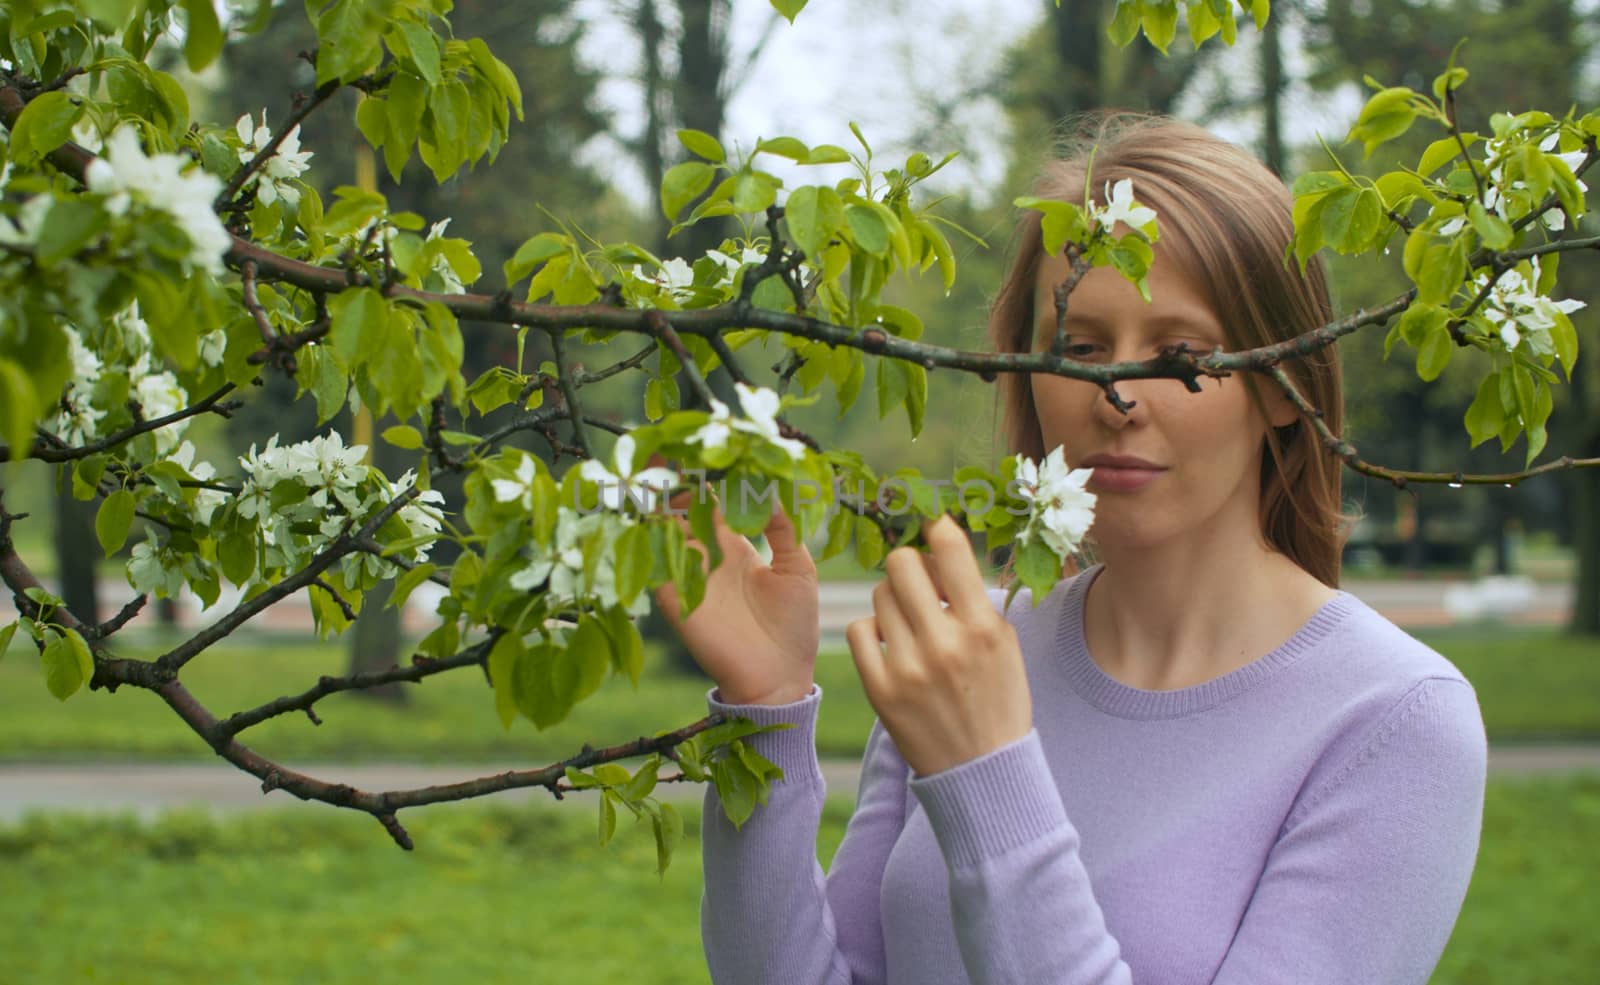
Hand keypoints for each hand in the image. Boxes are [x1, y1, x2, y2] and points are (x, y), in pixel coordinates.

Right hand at [651, 456, 818, 705]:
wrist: (780, 678)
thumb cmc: (794, 626)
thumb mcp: (797, 568)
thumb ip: (784, 528)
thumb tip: (776, 488)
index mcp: (734, 543)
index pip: (713, 498)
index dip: (707, 473)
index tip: (704, 443)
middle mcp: (705, 553)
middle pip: (679, 506)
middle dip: (672, 477)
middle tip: (669, 444)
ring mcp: (687, 574)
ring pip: (662, 528)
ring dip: (657, 500)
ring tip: (655, 469)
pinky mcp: (676, 598)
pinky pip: (655, 564)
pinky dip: (650, 540)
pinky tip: (653, 514)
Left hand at [845, 514, 1031, 776]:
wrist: (982, 769)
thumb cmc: (997, 698)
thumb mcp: (1004, 644)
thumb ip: (974, 596)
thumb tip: (939, 545)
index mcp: (984, 627)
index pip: (951, 550)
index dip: (937, 526)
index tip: (933, 526)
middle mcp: (945, 644)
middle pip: (902, 564)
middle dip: (910, 565)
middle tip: (919, 582)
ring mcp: (909, 668)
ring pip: (878, 596)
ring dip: (893, 600)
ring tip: (910, 622)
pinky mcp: (880, 690)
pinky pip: (858, 630)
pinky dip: (872, 630)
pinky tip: (891, 643)